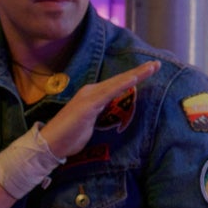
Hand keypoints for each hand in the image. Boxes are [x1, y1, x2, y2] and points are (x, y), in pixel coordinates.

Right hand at [41, 60, 159, 157]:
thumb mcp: (92, 123)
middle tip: (157, 64)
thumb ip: (102, 115)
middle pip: (120, 80)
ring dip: (135, 74)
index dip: (134, 77)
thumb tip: (112, 115)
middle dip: (140, 72)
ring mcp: (89, 96)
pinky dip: (122, 84)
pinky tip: (134, 78)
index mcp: (93, 96)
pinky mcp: (88, 105)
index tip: (150, 71)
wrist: (50, 143)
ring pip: (117, 82)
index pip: (117, 85)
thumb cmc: (70, 136)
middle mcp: (91, 92)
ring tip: (152, 67)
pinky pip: (109, 92)